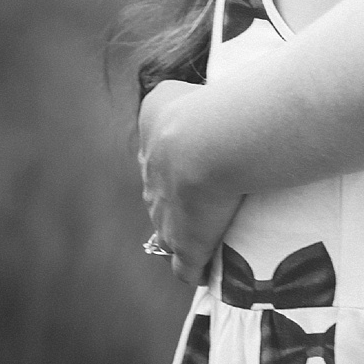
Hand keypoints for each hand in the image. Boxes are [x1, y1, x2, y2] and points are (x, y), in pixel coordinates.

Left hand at [139, 78, 240, 286]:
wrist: (208, 141)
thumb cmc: (207, 106)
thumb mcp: (178, 91)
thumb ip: (184, 99)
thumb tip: (209, 103)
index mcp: (153, 136)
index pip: (160, 153)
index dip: (180, 160)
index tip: (204, 161)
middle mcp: (152, 177)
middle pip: (160, 193)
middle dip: (178, 198)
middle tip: (211, 198)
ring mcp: (165, 215)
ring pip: (168, 231)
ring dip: (184, 234)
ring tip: (211, 236)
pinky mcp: (185, 243)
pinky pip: (186, 268)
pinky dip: (196, 271)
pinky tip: (211, 273)